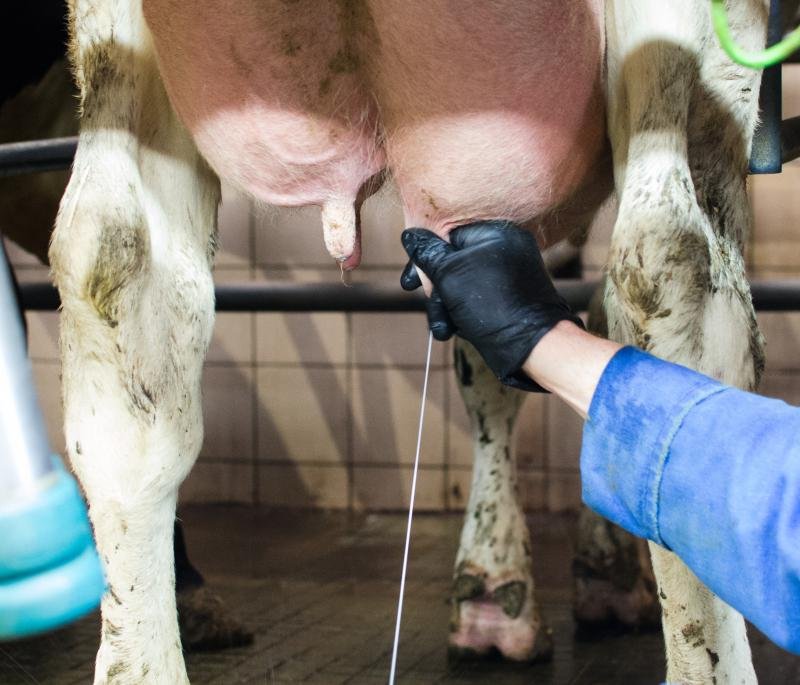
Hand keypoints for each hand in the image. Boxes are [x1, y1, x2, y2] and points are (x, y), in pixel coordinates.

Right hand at [400, 220, 583, 390]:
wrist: (532, 346)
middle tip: (421, 307)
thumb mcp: (449, 275)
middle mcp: (504, 247)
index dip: (426, 258)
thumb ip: (427, 253)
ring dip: (446, 306)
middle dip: (435, 288)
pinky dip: (462, 311)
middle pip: (452, 260)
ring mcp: (507, 272)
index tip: (411, 282)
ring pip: (461, 282)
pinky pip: (475, 296)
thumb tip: (410, 234)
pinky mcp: (508, 295)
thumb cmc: (492, 305)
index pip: (447, 233)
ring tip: (443, 327)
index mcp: (495, 232)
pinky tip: (456, 327)